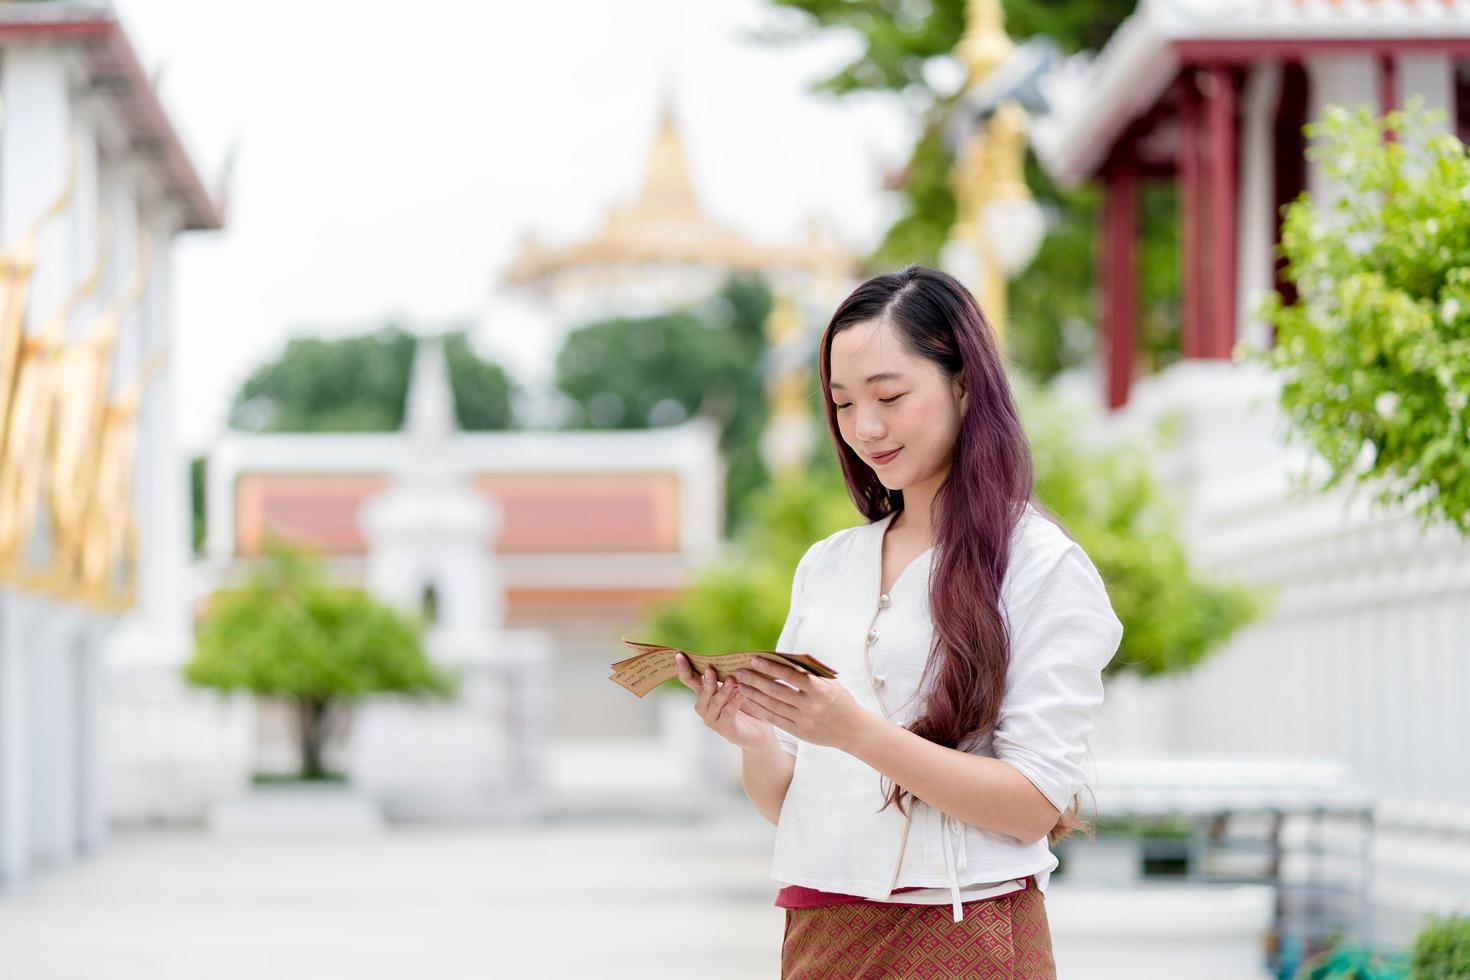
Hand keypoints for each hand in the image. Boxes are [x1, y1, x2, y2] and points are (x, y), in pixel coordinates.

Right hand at [673, 652, 776, 750]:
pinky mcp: (724, 728)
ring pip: (715, 701)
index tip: (679, 655)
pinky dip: (734, 702)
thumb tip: (731, 655)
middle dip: (707, 680)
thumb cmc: (747, 705)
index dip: (683, 668)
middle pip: (702, 690)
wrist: (760, 732)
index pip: (689, 679)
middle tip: (710, 670)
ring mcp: (712, 718)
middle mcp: (704, 705)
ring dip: (723, 690)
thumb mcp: (736, 686)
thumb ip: (729, 673)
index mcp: (703, 692)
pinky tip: (741, 693)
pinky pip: (728, 712)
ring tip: (731, 680)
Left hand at [734, 656, 867, 751]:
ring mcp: (804, 720)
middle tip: (741, 672)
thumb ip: (808, 674)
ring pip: (773, 706)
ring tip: (741, 685)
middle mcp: (811, 706)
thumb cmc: (839, 700)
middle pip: (777, 691)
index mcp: (820, 689)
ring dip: (754, 695)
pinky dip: (760, 710)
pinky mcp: (799, 732)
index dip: (771, 667)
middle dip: (756, 680)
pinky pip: (775, 720)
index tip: (755, 660)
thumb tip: (782, 660)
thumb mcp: (829, 684)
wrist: (853, 730)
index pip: (791, 675)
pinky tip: (749, 702)